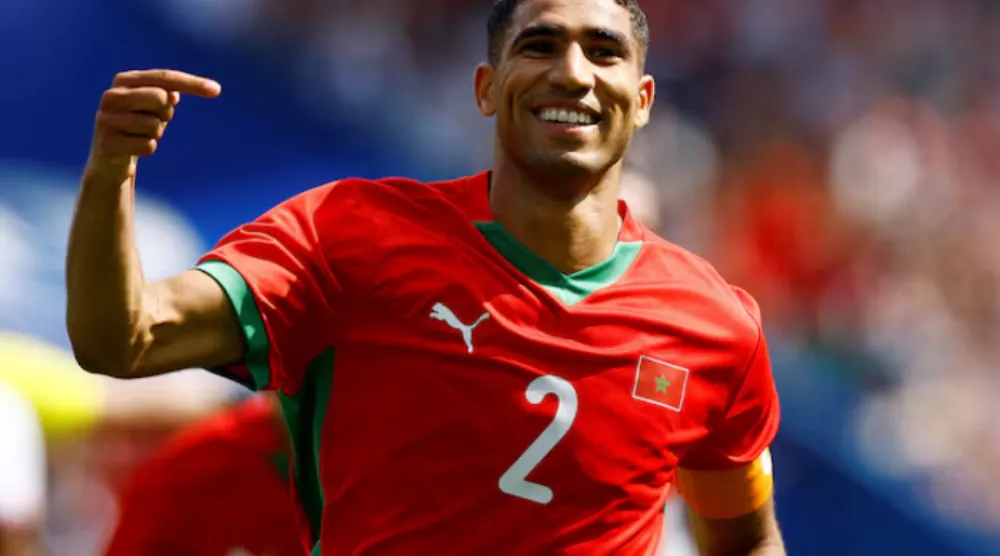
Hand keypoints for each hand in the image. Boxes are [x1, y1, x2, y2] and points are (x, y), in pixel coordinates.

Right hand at [87, 69, 220, 184]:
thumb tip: (172, 95)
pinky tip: (133, 148)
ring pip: (155, 125)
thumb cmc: (139, 124)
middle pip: (160, 97)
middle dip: (166, 113)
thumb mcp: (157, 106)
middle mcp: (111, 96)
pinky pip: (148, 146)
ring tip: (140, 135)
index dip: (191, 83)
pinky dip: (148, 149)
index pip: (164, 77)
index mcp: (124, 80)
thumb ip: (168, 93)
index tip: (217, 90)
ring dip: (156, 134)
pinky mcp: (106, 143)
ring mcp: (105, 119)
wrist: (111, 156)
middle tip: (155, 120)